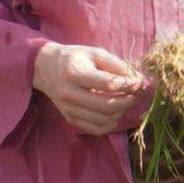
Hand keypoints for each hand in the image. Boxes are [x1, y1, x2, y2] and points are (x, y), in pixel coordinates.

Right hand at [31, 42, 146, 136]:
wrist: (46, 69)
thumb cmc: (74, 58)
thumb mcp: (95, 53)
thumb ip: (117, 65)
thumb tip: (137, 79)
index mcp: (74, 73)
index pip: (108, 84)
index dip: (128, 84)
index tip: (137, 81)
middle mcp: (69, 93)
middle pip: (107, 106)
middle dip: (128, 101)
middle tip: (135, 93)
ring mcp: (69, 109)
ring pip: (104, 120)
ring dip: (122, 112)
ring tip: (126, 100)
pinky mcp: (70, 119)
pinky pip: (97, 129)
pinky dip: (111, 123)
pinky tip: (115, 112)